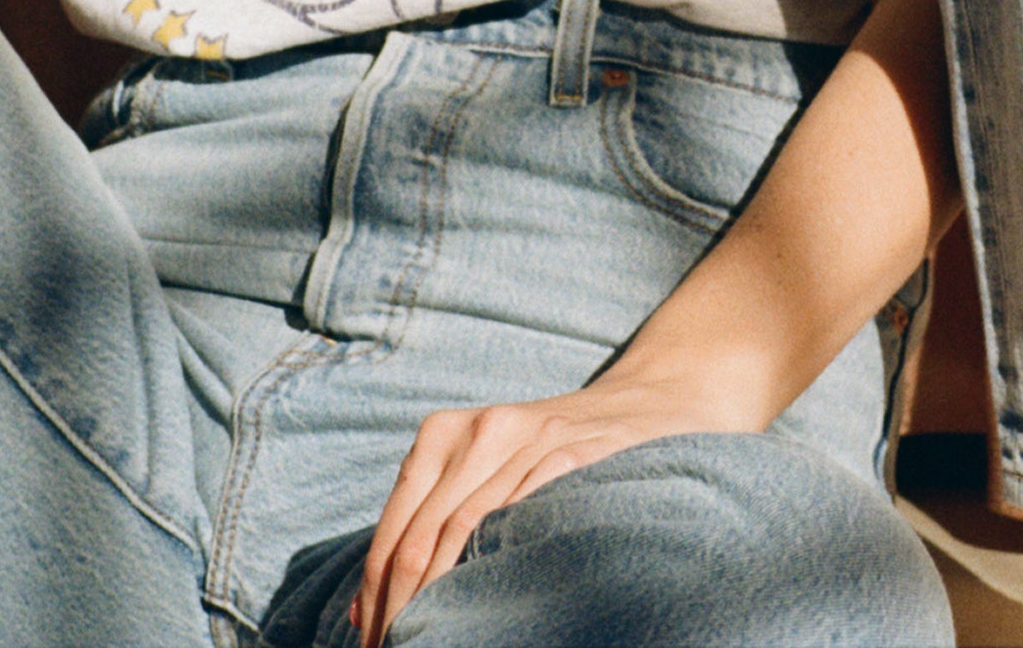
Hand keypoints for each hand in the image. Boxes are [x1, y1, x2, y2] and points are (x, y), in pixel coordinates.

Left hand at [353, 366, 749, 641]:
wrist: (657, 399)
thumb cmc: (561, 452)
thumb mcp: (489, 471)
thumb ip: (434, 523)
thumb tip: (364, 605)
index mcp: (444, 434)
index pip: (394, 532)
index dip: (375, 595)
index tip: (368, 640)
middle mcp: (480, 430)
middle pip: (419, 538)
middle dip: (398, 607)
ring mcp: (530, 439)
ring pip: (460, 531)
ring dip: (437, 600)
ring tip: (425, 642)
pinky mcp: (574, 454)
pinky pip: (518, 516)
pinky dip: (492, 567)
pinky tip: (485, 606)